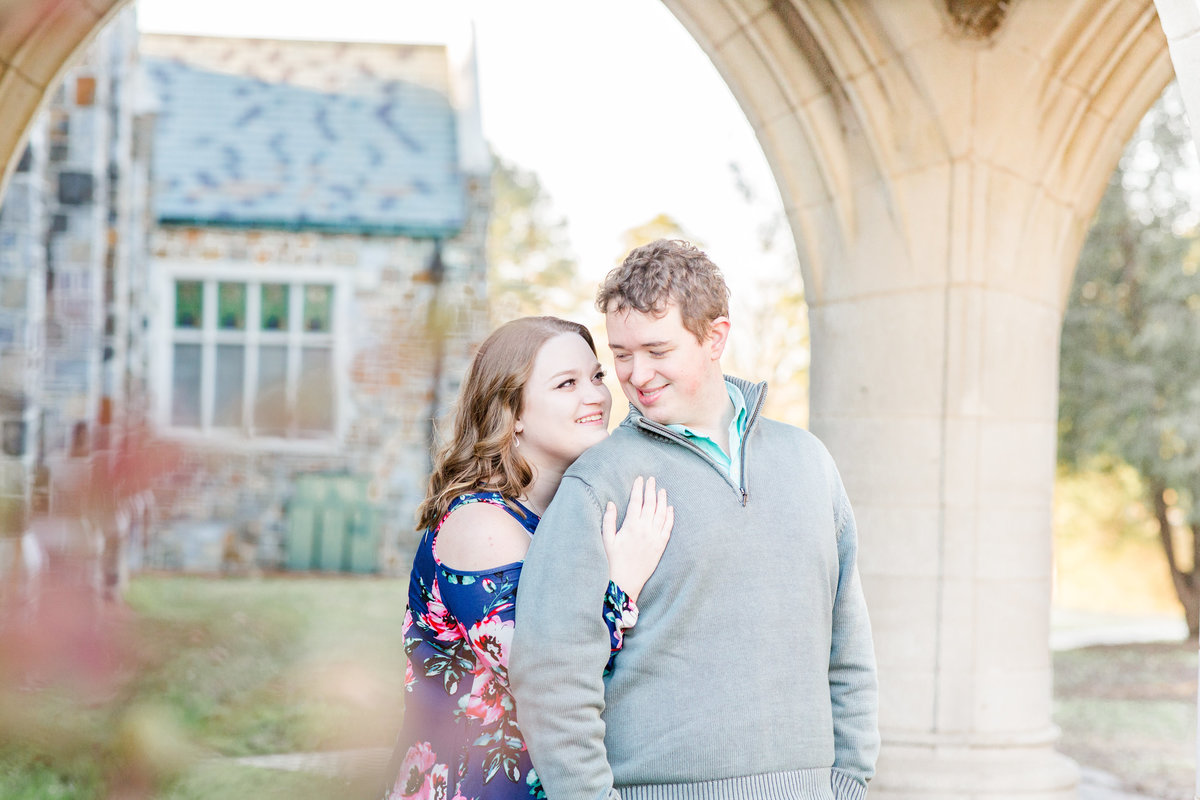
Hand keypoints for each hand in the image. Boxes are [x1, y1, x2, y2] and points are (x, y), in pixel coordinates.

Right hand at [602, 476, 672, 603]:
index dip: (638, 489)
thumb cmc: (613, 561)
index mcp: (631, 526)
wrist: (626, 582)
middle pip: (650, 504)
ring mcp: (655, 537)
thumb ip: (609, 520)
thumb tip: (612, 504)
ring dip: (662, 500)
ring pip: (661, 514)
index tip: (640, 479)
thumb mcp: (606, 540)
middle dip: (651, 490)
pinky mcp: (660, 546)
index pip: (636, 502)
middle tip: (652, 479)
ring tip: (662, 490)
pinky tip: (670, 508)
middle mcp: (645, 529)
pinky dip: (670, 516)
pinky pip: (668, 528)